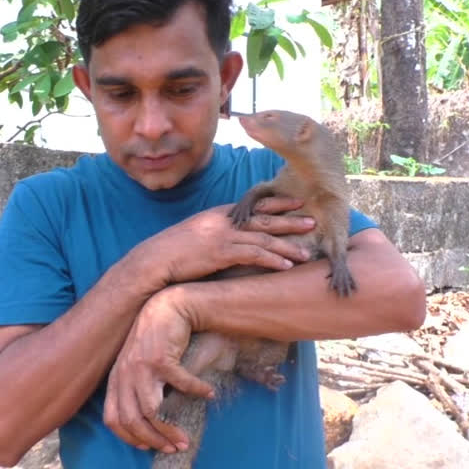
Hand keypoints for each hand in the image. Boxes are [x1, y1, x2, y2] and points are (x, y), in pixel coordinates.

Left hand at [103, 287, 206, 452]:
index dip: (129, 437)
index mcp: (117, 378)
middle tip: (174, 447)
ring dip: (170, 428)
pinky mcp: (161, 358)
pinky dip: (196, 391)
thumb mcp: (138, 362)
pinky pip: (180, 384)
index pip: (113, 418)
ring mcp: (140, 366)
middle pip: (133, 420)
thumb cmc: (156, 336)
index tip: (147, 446)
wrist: (168, 305)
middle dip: (154, 439)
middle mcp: (125, 374)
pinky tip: (208, 393)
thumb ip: (136, 385)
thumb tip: (148, 416)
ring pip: (152, 410)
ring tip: (186, 437)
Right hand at [141, 196, 314, 285]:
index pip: (254, 205)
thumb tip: (233, 238)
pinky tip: (287, 266)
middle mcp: (224, 221)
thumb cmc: (173, 251)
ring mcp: (223, 236)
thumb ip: (217, 232)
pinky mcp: (221, 253)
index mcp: (220, 214)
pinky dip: (272, 260)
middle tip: (313, 221)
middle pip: (264, 219)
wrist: (154, 260)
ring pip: (264, 238)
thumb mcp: (197, 234)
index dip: (277, 203)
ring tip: (307, 252)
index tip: (297, 202)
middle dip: (290, 220)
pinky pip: (253, 255)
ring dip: (288, 245)